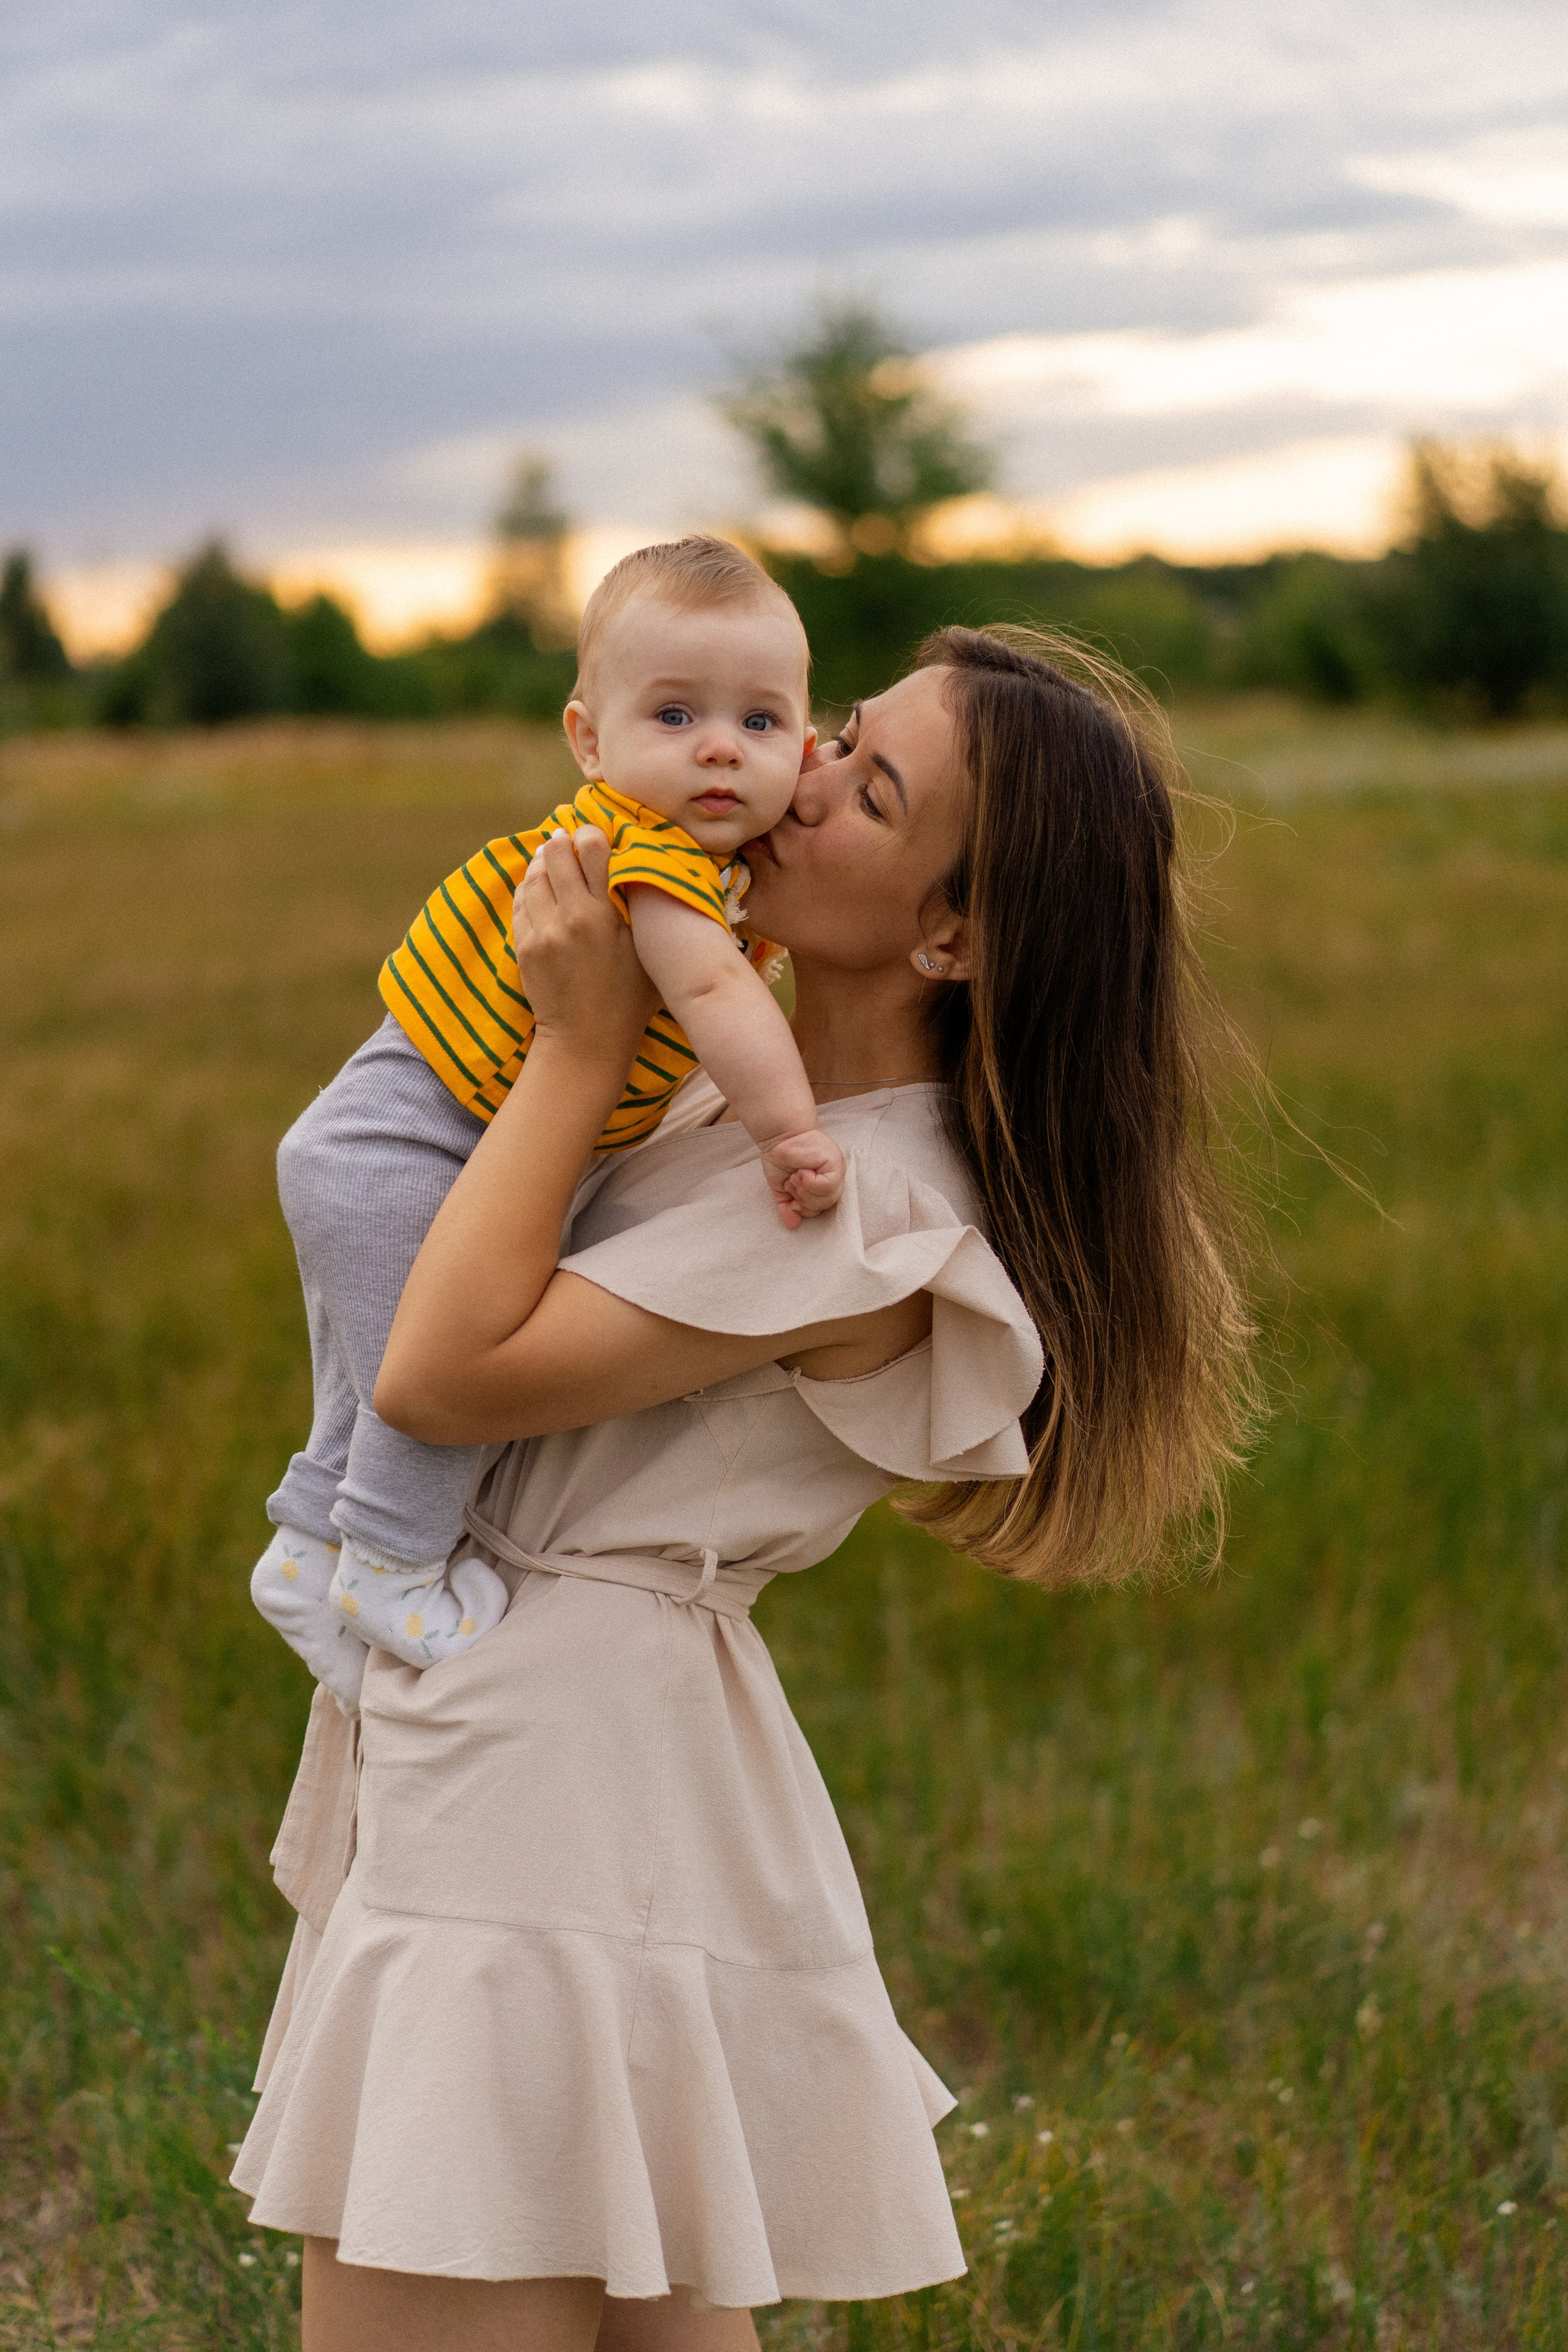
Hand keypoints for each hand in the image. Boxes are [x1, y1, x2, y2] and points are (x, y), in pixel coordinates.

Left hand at [512, 829, 657, 1070]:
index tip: (595, 836)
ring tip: (552, 856)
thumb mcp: (648, 953)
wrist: (586, 1041)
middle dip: (562, 842)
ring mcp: (542, 932)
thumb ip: (644, 911)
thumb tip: (649, 873)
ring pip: (533, 875)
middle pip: (555, 854)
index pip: (592, 850)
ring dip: (543, 861)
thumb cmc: (630, 999)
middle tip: (569, 840)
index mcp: (603, 916)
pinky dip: (530, 887)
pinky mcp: (523, 946)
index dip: (592, 834)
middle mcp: (569, 918)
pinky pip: (521, 901)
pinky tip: (540, 885)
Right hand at [759, 1127, 846, 1229]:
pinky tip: (803, 1171)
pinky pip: (827, 1185)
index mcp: (822, 1186)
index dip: (804, 1209)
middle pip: (825, 1205)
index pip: (820, 1209)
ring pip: (828, 1198)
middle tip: (793, 1185)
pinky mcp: (835, 1163)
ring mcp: (836, 1170)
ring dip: (805, 1190)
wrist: (777, 1138)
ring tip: (796, 1176)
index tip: (792, 1199)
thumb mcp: (782, 1188)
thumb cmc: (781, 1159)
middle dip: (804, 1200)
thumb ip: (787, 1207)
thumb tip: (792, 1225)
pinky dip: (811, 1182)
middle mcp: (832, 1178)